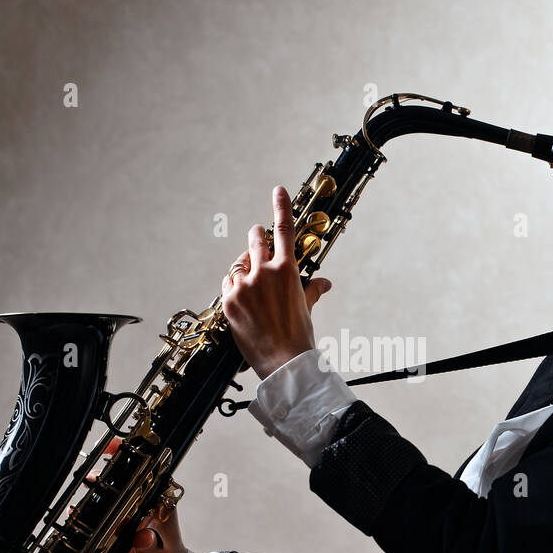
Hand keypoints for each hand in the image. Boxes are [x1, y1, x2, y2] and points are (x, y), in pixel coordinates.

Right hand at [87, 438, 187, 552]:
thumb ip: (151, 547)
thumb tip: (143, 537)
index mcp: (158, 509)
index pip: (147, 478)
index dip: (134, 461)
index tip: (119, 451)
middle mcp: (144, 511)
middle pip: (127, 486)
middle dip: (110, 475)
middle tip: (94, 472)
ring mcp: (131, 522)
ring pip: (113, 501)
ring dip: (98, 493)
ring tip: (85, 485)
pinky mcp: (120, 536)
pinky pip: (103, 523)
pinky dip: (89, 517)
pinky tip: (76, 514)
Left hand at [221, 185, 332, 380]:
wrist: (284, 361)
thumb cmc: (299, 335)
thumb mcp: (308, 308)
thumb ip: (312, 290)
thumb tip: (325, 283)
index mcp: (287, 270)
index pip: (284, 229)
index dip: (281, 206)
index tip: (278, 190)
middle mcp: (264, 273)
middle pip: (255, 240)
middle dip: (257, 240)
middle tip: (258, 245)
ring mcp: (244, 286)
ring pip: (238, 264)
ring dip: (244, 268)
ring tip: (252, 284)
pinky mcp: (229, 301)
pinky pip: (227, 284)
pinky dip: (233, 286)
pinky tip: (241, 298)